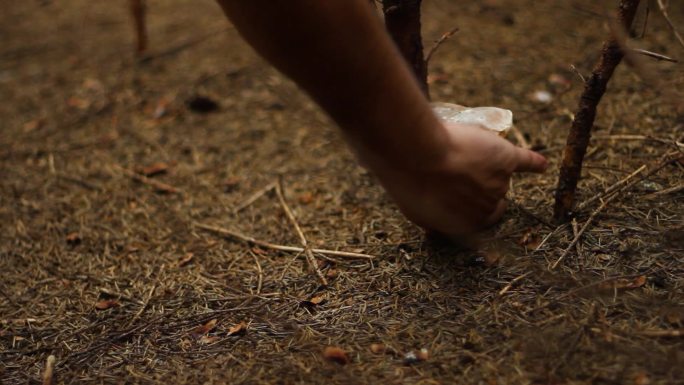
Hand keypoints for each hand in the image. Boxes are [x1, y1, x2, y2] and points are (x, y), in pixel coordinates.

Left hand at [367, 122, 547, 237]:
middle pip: (493, 197)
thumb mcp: (416, 211)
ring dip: (487, 165)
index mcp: (468, 226)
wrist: (418, 154)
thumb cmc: (411, 183)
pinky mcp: (506, 158)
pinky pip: (525, 162)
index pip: (482, 219)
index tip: (466, 195)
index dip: (473, 205)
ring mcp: (499, 183)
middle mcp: (489, 209)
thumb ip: (432, 222)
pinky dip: (533, 163)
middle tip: (460, 171)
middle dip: (480, 186)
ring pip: (500, 174)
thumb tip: (434, 231)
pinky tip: (540, 165)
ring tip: (460, 152)